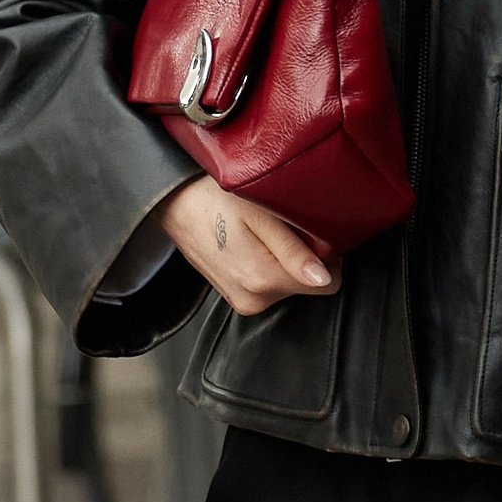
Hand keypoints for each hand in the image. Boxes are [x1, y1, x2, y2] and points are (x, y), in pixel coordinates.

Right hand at [156, 174, 334, 315]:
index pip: (327, 284)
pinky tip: (251, 243)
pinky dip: (268, 265)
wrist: (174, 204)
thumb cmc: (213, 199)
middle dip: (303, 256)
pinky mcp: (237, 297)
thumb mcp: (259, 213)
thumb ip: (294, 250)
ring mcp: (243, 302)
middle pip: (308, 285)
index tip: (307, 231)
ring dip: (284, 260)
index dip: (327, 254)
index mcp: (262, 280)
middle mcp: (253, 300)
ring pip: (289, 285)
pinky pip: (270, 285)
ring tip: (260, 233)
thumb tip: (324, 279)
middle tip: (278, 226)